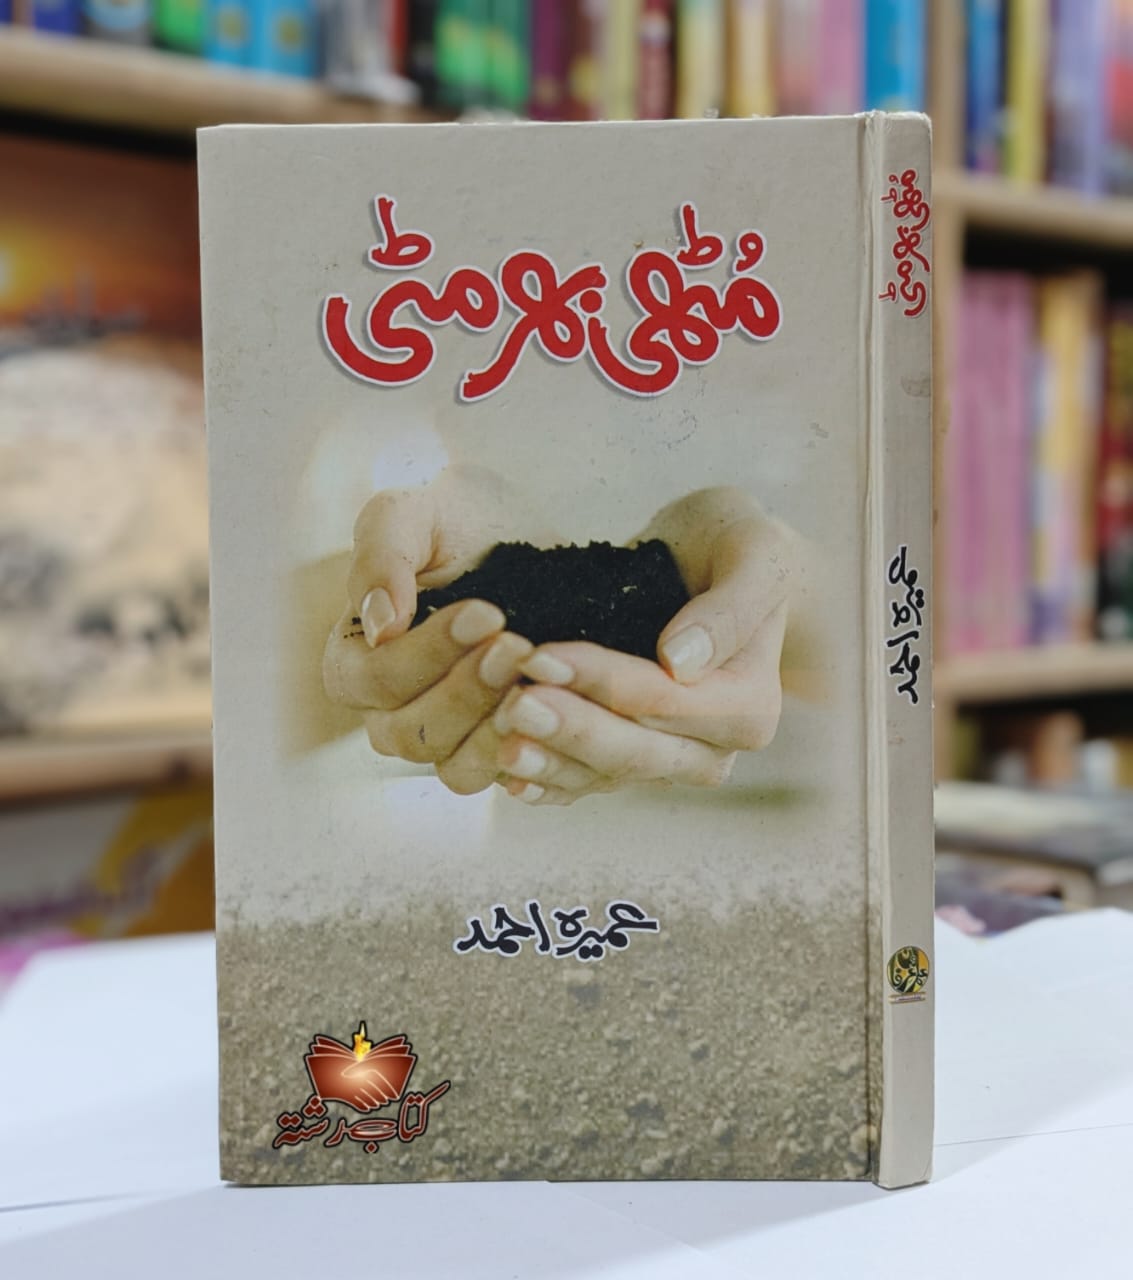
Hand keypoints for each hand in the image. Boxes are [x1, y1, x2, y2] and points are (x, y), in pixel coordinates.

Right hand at [323, 466, 556, 793]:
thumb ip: (382, 552)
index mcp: (356, 656)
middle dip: (467, 690)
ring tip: (538, 677)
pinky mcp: (495, 750)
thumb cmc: (462, 521)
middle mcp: (390, 710)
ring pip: (454, 768)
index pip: (371, 680)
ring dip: (496, 727)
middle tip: (518, 644)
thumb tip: (378, 622)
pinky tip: (559, 714)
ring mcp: (445, 738)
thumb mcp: (416, 513)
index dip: (426, 653)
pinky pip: (503, 777)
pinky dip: (530, 754)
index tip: (485, 612)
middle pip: (410, 733)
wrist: (534, 538)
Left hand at [493, 487, 797, 805]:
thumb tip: (680, 662)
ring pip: (603, 776)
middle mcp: (713, 750)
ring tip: (497, 740)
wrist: (708, 558)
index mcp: (749, 708)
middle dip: (569, 729)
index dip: (600, 682)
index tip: (541, 656)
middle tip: (511, 706)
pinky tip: (504, 773)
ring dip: (548, 761)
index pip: (663, 701)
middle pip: (632, 751)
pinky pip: (584, 783)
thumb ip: (732, 606)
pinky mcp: (627, 761)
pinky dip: (545, 780)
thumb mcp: (753, 552)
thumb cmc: (731, 545)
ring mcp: (667, 762)